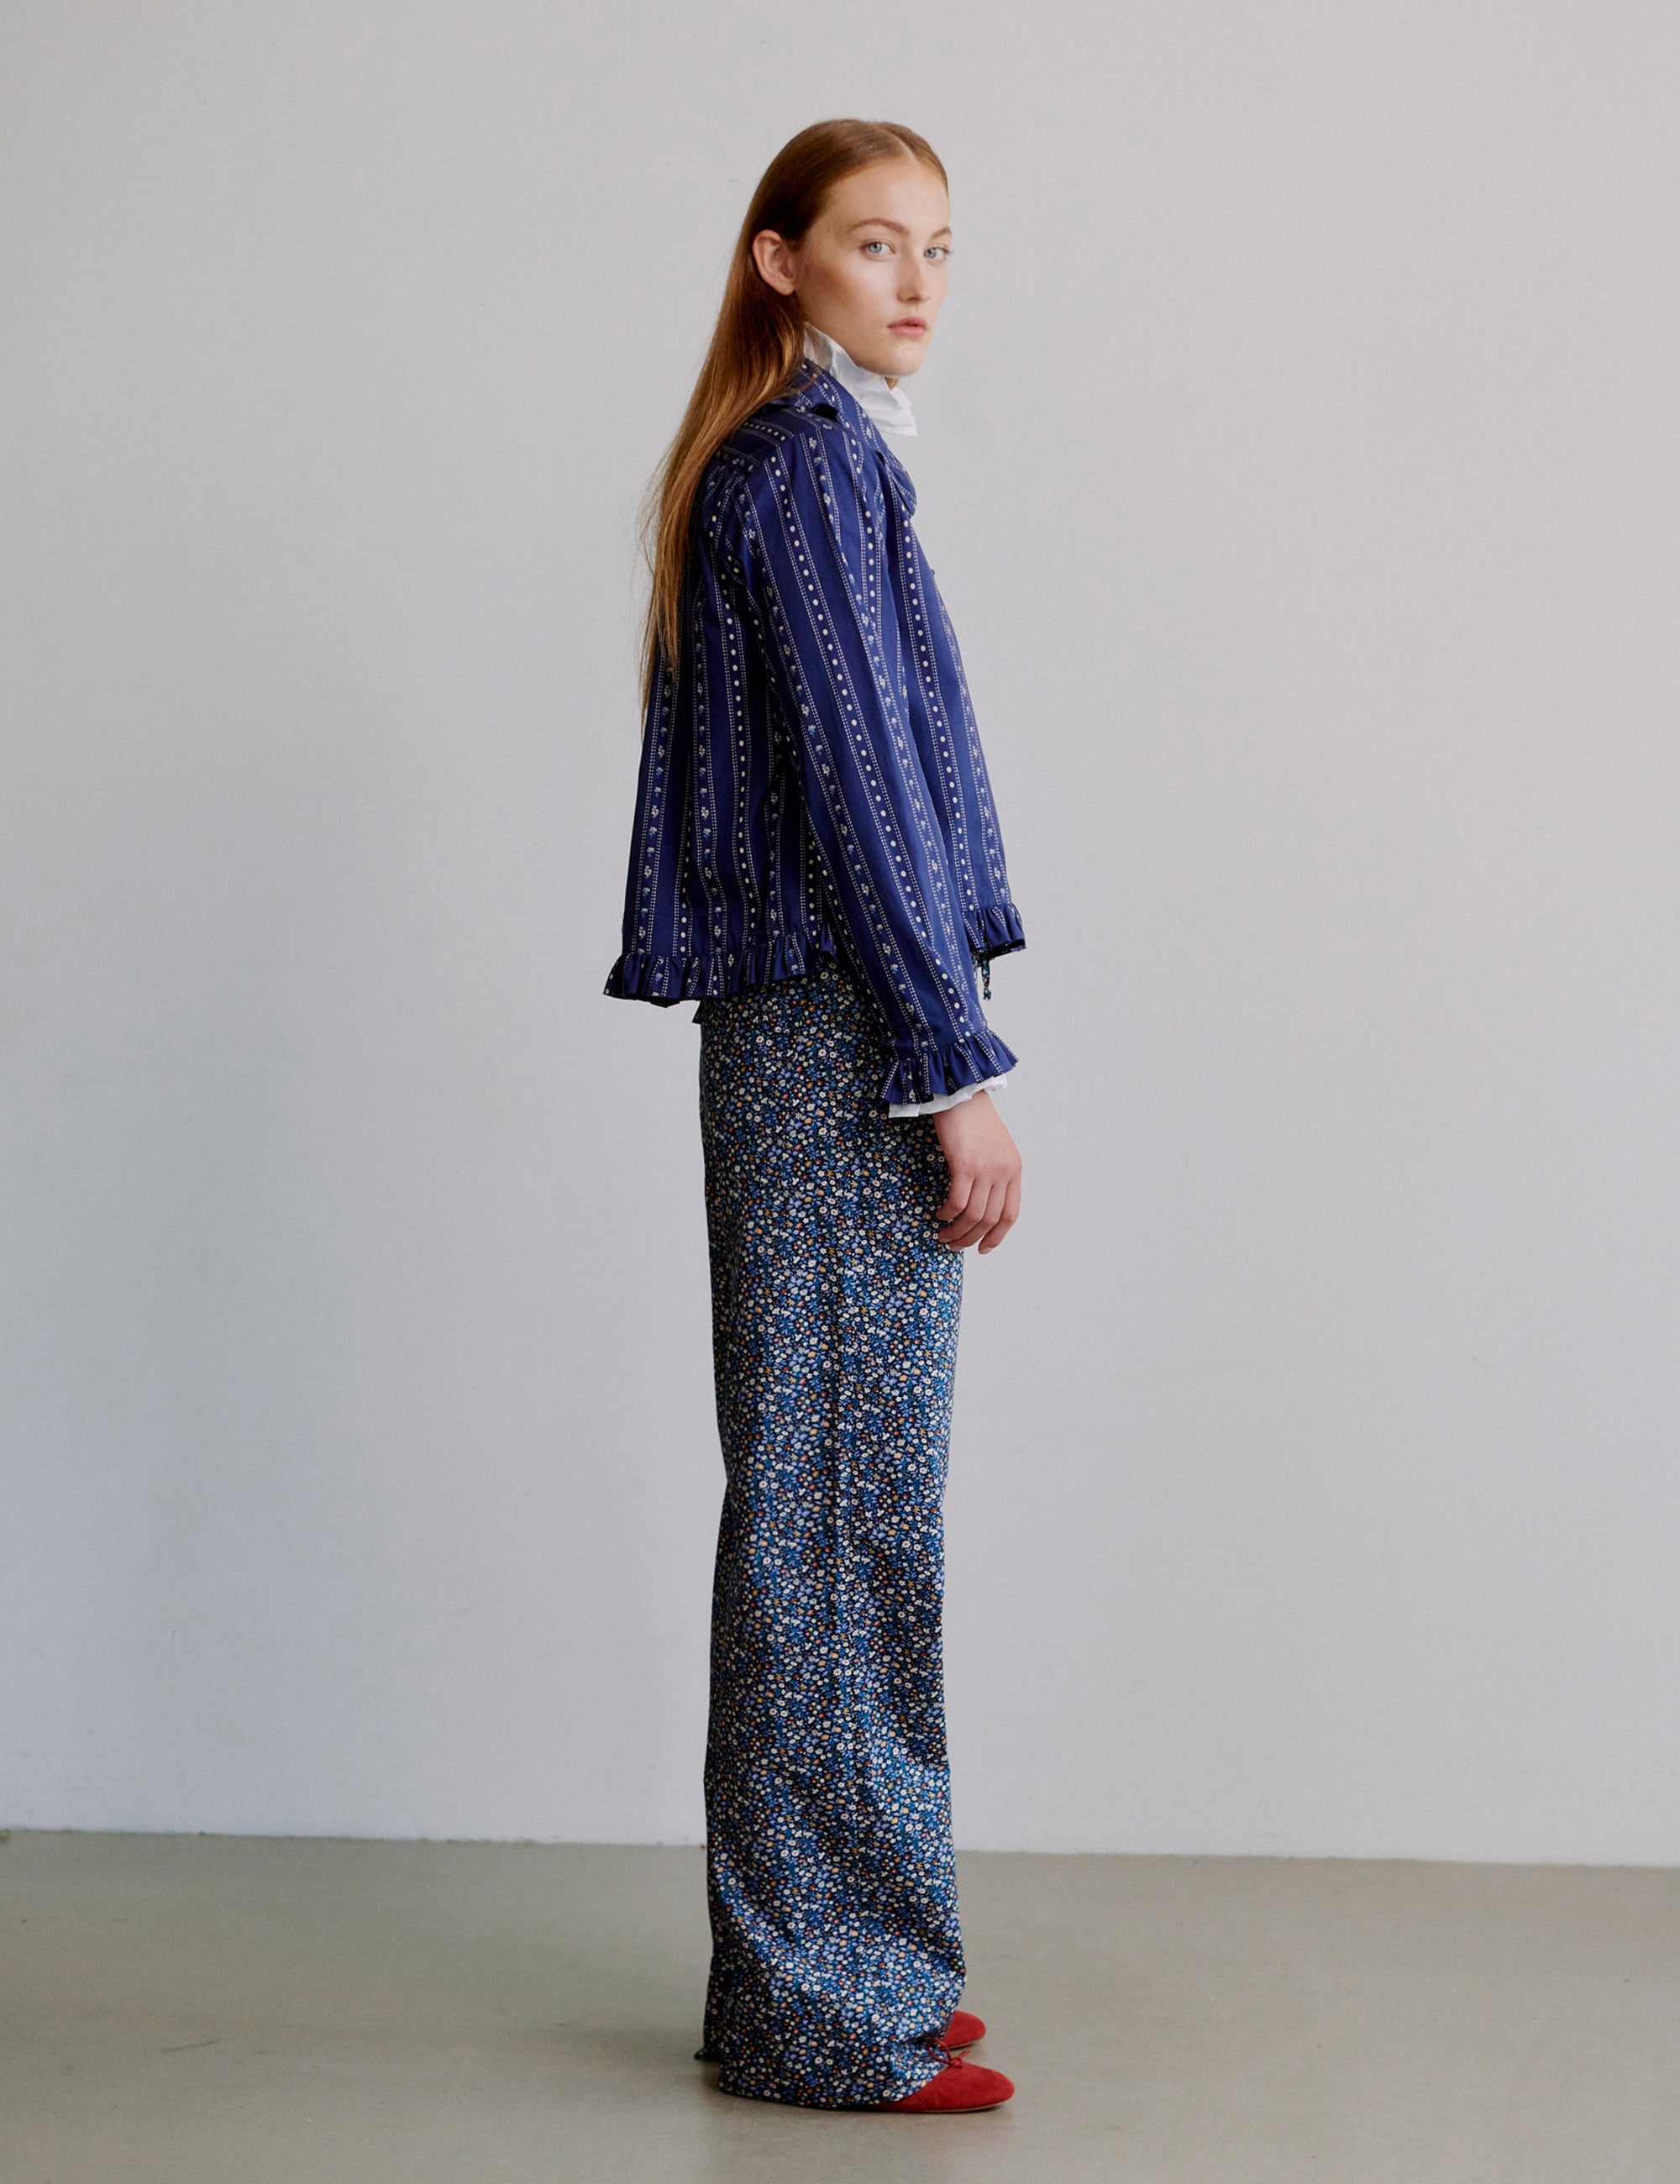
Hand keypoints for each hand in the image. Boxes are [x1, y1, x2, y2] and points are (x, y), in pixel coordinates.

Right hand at [932, 1092, 1021, 1253]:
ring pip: (973, 1215)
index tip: (983, 1248)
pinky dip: (948, 1213)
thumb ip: (993, 1173)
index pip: (1010, 1215)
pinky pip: (957, 1201)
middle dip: (970, 1238)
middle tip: (954, 1245)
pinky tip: (939, 1214)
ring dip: (957, 1230)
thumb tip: (980, 1202)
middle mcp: (1004, 1172)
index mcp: (1014, 1169)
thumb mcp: (994, 1148)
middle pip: (989, 1219)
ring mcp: (986, 1169)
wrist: (961, 1092)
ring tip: (943, 1234)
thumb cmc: (972, 1118)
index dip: (996, 1236)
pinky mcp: (965, 1165)